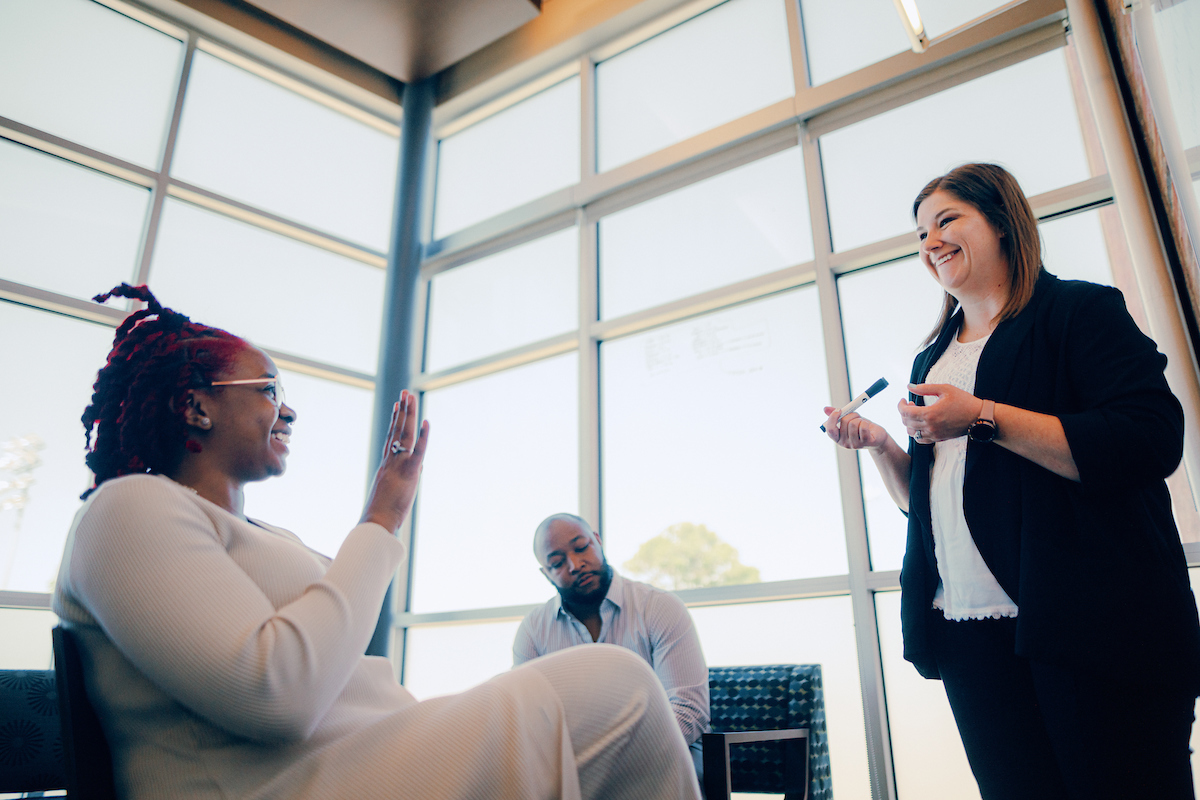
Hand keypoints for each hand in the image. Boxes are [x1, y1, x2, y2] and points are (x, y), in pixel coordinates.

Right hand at [360, 390, 429, 533]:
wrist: (376, 524)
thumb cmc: (382, 515)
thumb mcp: (393, 492)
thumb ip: (406, 477)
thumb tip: (420, 468)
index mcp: (386, 466)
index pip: (391, 438)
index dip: (395, 421)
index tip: (398, 405)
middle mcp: (390, 461)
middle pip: (396, 431)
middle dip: (402, 410)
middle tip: (405, 393)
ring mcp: (398, 465)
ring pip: (404, 435)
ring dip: (408, 414)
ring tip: (409, 396)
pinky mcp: (408, 473)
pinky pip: (416, 451)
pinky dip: (422, 436)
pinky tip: (426, 422)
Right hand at [823, 406, 888, 450]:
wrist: (877, 437)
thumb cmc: (862, 428)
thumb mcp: (849, 421)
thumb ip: (838, 416)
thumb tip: (825, 409)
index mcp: (838, 438)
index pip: (830, 430)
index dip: (832, 418)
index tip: (839, 410)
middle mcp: (845, 443)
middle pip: (843, 422)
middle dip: (851, 414)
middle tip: (856, 417)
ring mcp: (855, 444)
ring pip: (854, 423)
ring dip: (860, 419)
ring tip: (863, 424)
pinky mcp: (866, 442)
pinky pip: (863, 426)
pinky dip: (866, 423)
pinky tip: (868, 427)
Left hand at [901, 383, 983, 442]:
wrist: (979, 417)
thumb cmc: (964, 401)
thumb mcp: (945, 389)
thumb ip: (925, 388)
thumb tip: (909, 386)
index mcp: (930, 414)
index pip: (905, 412)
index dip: (900, 405)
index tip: (903, 399)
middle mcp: (930, 427)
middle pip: (906, 422)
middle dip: (904, 412)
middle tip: (911, 403)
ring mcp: (934, 435)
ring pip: (911, 433)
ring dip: (908, 423)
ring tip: (915, 413)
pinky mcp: (939, 439)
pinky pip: (920, 440)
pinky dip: (916, 432)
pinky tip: (921, 423)